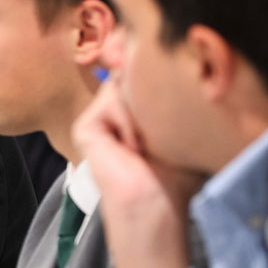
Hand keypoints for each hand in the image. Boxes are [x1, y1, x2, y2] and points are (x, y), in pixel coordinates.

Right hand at [73, 82, 207, 267]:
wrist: (155, 204)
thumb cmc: (176, 174)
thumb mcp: (182, 127)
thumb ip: (174, 96)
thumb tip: (173, 64)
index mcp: (131, 112)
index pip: (139, 71)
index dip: (153, 70)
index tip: (170, 81)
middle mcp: (111, 112)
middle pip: (131, 72)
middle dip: (150, 88)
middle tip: (163, 125)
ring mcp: (96, 119)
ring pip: (123, 83)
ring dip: (143, 109)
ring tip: (148, 142)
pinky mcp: (85, 127)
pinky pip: (111, 99)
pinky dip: (129, 120)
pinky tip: (134, 147)